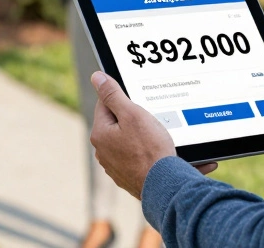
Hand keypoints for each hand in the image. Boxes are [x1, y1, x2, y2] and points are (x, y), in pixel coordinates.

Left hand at [89, 72, 216, 198]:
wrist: (165, 186)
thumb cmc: (150, 149)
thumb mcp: (132, 114)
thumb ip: (113, 94)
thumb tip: (97, 77)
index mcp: (100, 134)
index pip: (106, 103)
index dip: (124, 98)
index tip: (139, 102)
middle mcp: (104, 151)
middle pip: (119, 123)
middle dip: (136, 119)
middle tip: (154, 120)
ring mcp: (116, 166)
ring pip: (130, 141)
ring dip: (145, 137)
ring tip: (162, 139)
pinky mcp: (129, 176)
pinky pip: (139, 158)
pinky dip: (151, 154)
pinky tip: (166, 154)